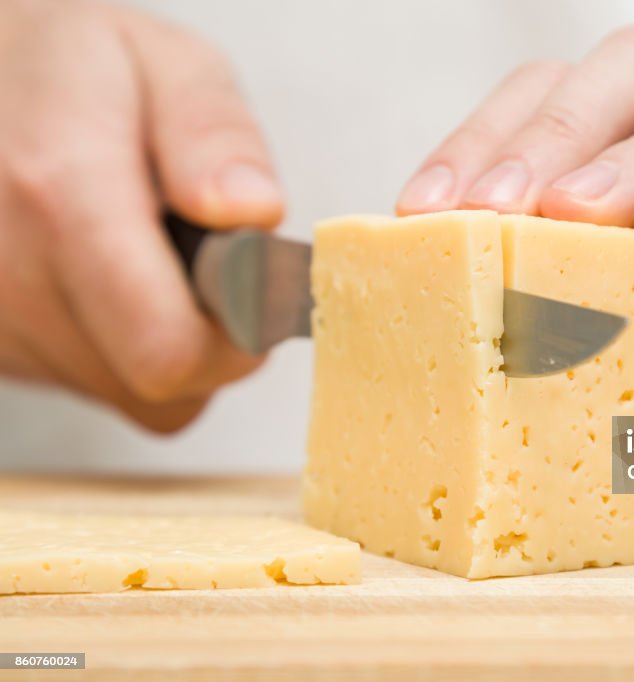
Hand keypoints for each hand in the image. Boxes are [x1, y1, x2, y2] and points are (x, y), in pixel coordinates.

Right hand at [0, 0, 283, 430]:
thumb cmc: (73, 69)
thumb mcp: (163, 62)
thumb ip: (213, 132)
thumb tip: (253, 213)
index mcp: (60, 194)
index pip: (171, 349)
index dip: (237, 332)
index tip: (250, 279)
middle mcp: (9, 274)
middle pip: (161, 384)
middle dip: (210, 333)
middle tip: (199, 255)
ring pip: (130, 394)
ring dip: (163, 338)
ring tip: (140, 252)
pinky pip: (89, 383)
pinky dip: (117, 345)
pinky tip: (101, 275)